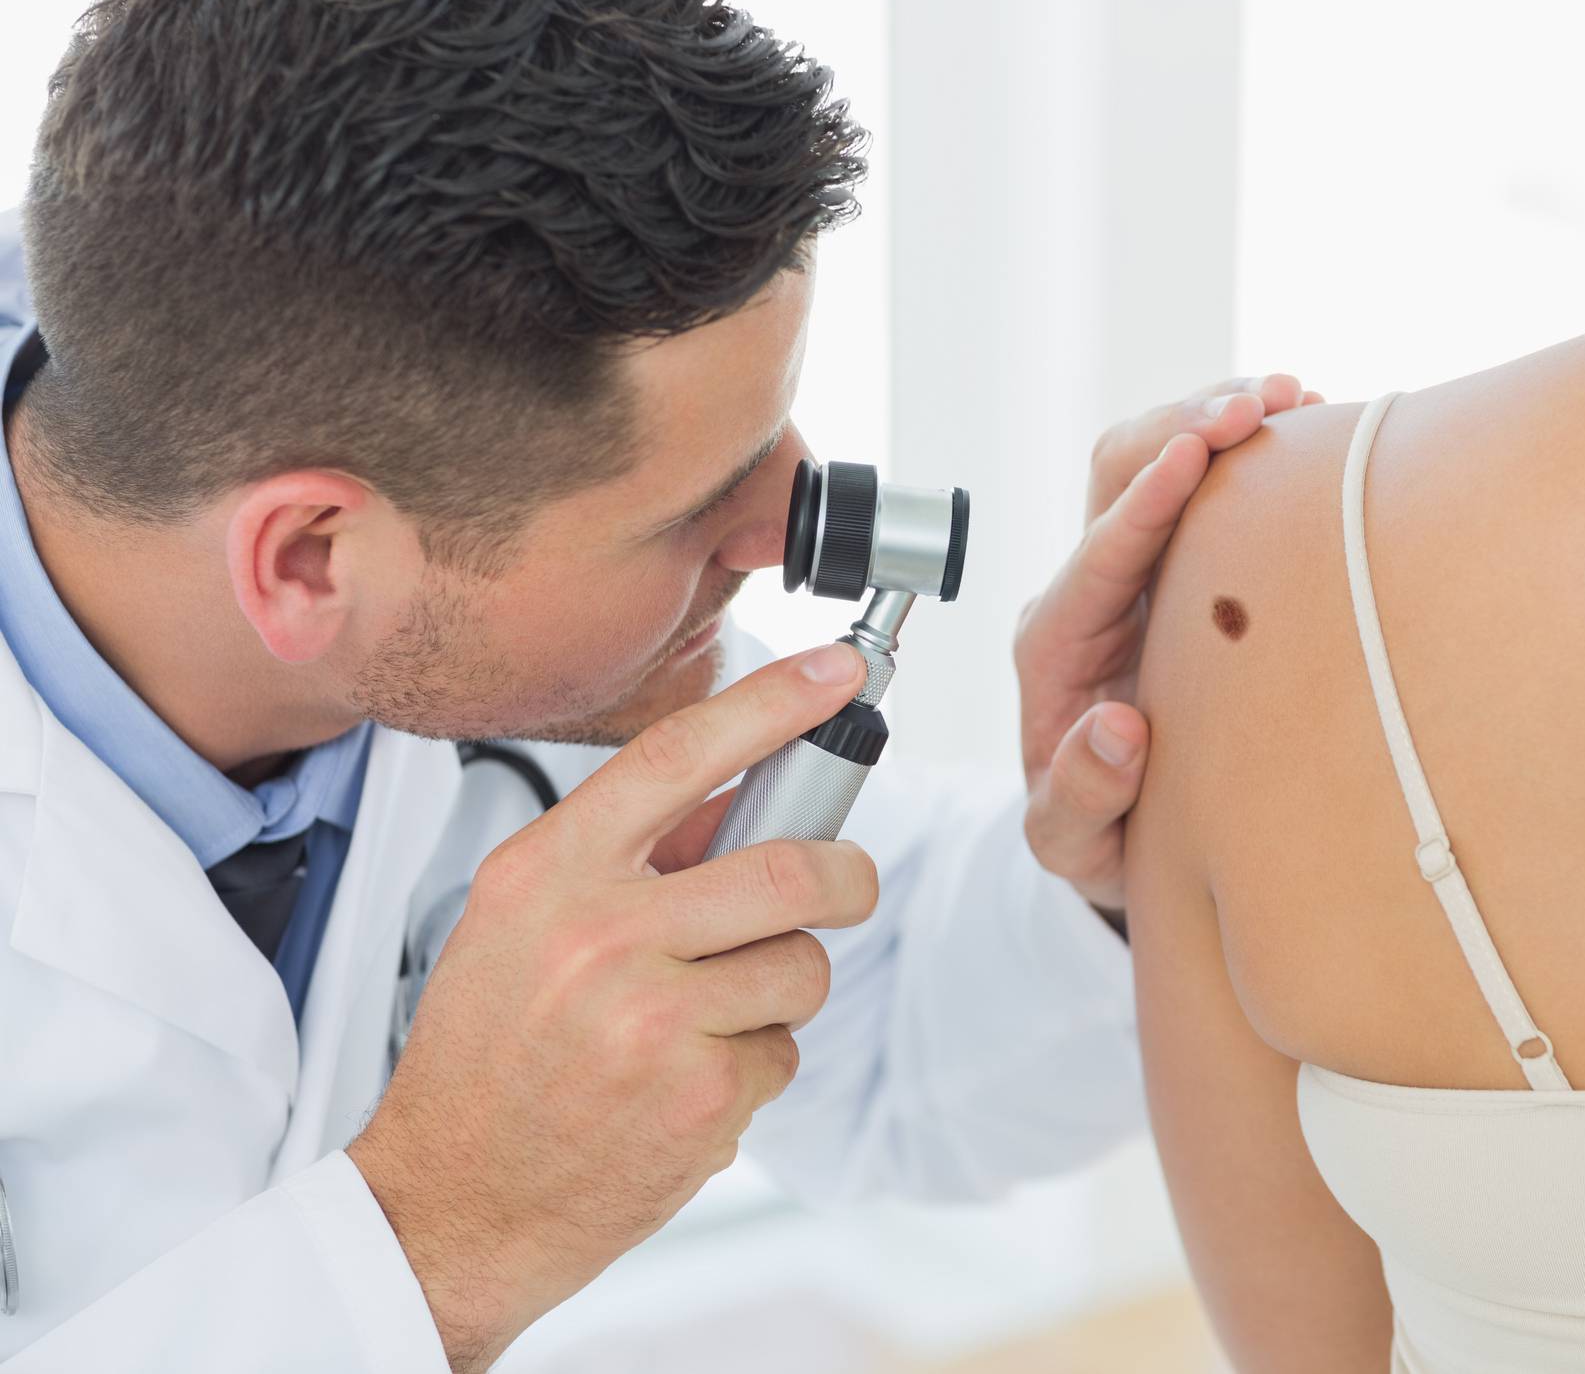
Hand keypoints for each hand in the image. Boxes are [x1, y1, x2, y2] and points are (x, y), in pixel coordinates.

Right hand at [348, 643, 876, 1372]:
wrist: (449, 1202)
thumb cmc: (486, 1055)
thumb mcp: (521, 923)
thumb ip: (626, 854)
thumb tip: (741, 798)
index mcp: (549, 873)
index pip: (679, 754)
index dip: (773, 704)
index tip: (838, 674)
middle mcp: (602, 936)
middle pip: (790, 870)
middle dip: (842, 877)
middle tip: (843, 885)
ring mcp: (654, 1019)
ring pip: (801, 968)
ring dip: (782, 990)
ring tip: (708, 1019)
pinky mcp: (699, 1098)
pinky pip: (784, 1052)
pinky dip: (754, 1065)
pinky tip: (684, 1084)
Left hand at [1016, 374, 1319, 910]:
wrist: (1115, 831)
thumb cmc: (1092, 835)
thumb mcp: (1072, 841)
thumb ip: (1081, 796)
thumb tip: (1116, 730)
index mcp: (1055, 647)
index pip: (1096, 558)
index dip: (1146, 502)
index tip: (1191, 453)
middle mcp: (1086, 593)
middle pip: (1116, 475)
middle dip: (1183, 426)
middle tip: (1260, 405)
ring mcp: (1130, 573)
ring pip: (1155, 460)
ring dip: (1216, 417)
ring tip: (1293, 396)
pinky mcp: (1174, 567)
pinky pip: (1205, 486)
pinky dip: (1248, 449)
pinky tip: (1305, 429)